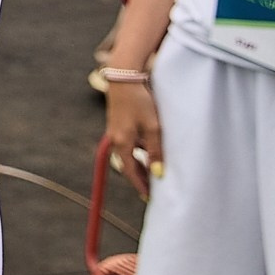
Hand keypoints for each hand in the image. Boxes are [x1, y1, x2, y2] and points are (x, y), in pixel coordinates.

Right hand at [102, 79, 164, 199]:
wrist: (123, 77)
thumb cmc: (139, 101)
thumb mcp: (152, 127)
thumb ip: (155, 151)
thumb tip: (158, 173)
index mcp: (122, 142)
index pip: (131, 171)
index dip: (140, 185)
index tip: (149, 198)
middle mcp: (116, 139)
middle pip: (128, 164)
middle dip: (140, 177)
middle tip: (152, 189)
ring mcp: (116, 130)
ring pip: (129, 153)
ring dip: (140, 163)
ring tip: (154, 171)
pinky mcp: (119, 123)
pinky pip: (129, 143)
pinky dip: (138, 151)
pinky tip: (149, 149)